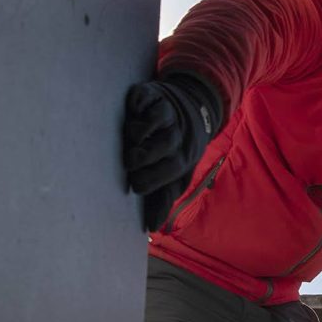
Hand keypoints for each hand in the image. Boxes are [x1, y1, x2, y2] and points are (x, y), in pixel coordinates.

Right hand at [123, 74, 220, 229]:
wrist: (192, 107)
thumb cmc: (175, 150)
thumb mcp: (174, 175)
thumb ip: (161, 198)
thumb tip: (151, 228)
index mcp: (182, 156)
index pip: (170, 170)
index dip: (151, 179)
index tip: (134, 186)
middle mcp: (176, 134)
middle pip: (165, 145)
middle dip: (144, 156)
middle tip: (129, 162)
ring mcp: (165, 112)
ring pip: (156, 121)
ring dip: (139, 132)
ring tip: (129, 139)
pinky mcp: (152, 94)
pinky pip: (143, 98)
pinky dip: (135, 104)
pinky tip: (130, 112)